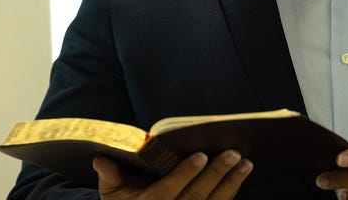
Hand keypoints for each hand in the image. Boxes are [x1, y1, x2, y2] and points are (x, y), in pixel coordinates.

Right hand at [93, 150, 253, 199]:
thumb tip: (101, 160)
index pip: (167, 192)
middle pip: (195, 199)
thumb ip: (110, 177)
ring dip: (231, 184)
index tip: (200, 156)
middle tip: (233, 153)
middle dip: (216, 175)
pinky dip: (230, 195)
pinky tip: (241, 179)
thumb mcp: (112, 194)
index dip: (184, 175)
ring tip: (246, 163)